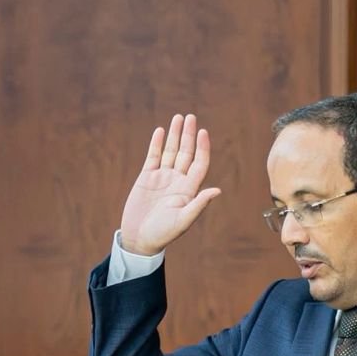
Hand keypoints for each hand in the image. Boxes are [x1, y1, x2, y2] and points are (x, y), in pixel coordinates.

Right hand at [119, 113, 219, 255]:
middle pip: (186, 153)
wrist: (139, 238)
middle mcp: (177, 180)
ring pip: (171, 151)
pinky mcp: (146, 177)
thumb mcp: (183, 220)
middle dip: (189, 135)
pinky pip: (153, 156)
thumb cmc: (163, 233)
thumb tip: (217, 190)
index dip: (202, 148)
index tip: (203, 132)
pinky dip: (157, 144)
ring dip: (175, 135)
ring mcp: (162, 177)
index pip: (199, 164)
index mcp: (188, 190)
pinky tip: (161, 131)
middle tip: (191, 117)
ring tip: (178, 118)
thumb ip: (199, 204)